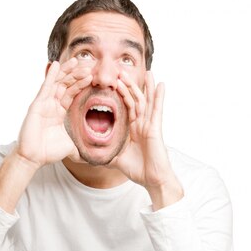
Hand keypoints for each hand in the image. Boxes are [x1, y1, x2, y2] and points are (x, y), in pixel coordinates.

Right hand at [16, 58, 91, 168]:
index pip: (72, 93)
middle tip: (88, 66)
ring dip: (67, 72)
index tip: (92, 77)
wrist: (34, 157)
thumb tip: (95, 156)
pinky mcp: (37, 105)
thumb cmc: (49, 152)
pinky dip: (51, 75)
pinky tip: (56, 64)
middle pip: (66, 85)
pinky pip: (45, 87)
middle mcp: (52, 105)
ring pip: (57, 83)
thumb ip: (82, 147)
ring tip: (76, 61)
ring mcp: (44, 104)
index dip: (81, 84)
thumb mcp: (71, 147)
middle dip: (76, 75)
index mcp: (59, 112)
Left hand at [109, 70, 183, 207]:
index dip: (119, 95)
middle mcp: (140, 124)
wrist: (152, 179)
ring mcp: (148, 125)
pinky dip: (159, 97)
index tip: (111, 83)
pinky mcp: (155, 129)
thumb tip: (90, 154)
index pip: (124, 107)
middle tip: (120, 71)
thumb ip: (107, 153)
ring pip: (145, 101)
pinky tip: (160, 84)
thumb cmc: (138, 170)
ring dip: (143, 86)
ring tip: (145, 71)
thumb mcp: (116, 159)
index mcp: (131, 129)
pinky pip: (157, 110)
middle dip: (128, 85)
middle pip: (134, 100)